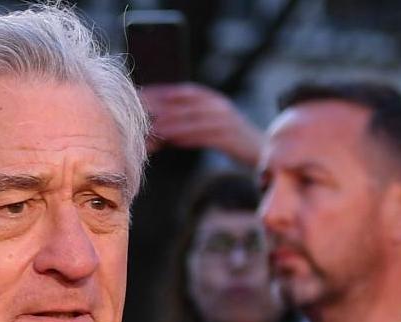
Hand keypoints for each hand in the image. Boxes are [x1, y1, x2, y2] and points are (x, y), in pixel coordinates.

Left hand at [139, 83, 263, 166]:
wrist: (260, 151)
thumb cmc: (229, 140)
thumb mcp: (208, 127)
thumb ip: (187, 124)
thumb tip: (157, 128)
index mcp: (214, 100)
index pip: (185, 91)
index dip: (162, 91)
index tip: (140, 95)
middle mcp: (220, 106)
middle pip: (187, 102)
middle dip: (163, 105)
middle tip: (140, 110)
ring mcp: (227, 120)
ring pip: (195, 118)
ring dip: (173, 122)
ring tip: (153, 127)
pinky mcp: (231, 137)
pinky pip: (206, 135)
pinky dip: (189, 136)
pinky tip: (174, 140)